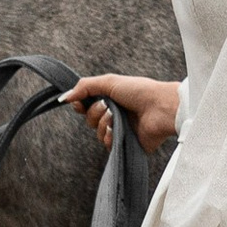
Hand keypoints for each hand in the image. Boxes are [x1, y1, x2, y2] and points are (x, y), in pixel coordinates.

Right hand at [65, 73, 181, 154]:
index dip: (80, 105)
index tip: (79, 103)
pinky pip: (107, 145)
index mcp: (112, 99)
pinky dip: (110, 137)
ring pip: (97, 133)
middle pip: (89, 119)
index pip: (86, 106)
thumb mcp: (109, 82)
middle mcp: (115, 114)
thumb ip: (85, 86)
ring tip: (117, 118)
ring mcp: (121, 130)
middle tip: (107, 107)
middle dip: (94, 113)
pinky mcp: (126, 144)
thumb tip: (65, 97)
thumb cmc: (140, 92)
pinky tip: (119, 131)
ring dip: (104, 124)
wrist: (161, 108)